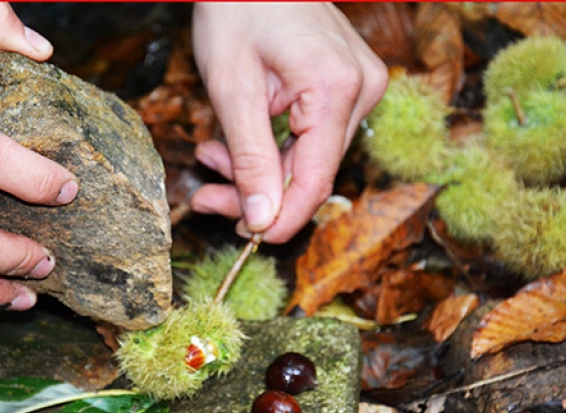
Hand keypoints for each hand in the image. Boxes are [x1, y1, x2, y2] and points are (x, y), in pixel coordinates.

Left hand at [191, 3, 386, 242]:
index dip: (279, 220)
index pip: (315, 182)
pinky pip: (312, 136)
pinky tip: (233, 145)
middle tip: (205, 198)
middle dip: (256, 193)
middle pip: (312, 174)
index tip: (241, 236)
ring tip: (210, 157)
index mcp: (336, 88)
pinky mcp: (346, 85)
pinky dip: (271, 148)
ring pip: (309, 159)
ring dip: (258, 171)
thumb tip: (262, 221)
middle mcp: (360, 90)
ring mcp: (359, 86)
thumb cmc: (237, 9)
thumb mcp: (232, 88)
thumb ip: (250, 159)